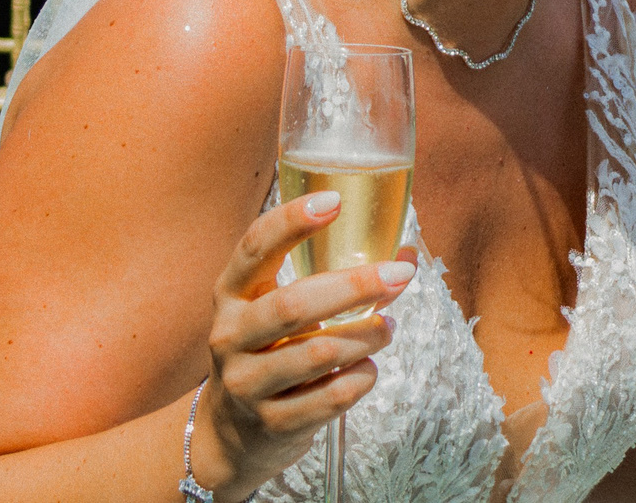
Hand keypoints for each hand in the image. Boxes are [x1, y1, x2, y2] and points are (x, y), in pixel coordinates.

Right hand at [198, 190, 416, 495]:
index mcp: (230, 295)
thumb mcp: (279, 313)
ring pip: (319, 353)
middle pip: (294, 305)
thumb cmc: (269, 352)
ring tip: (386, 327)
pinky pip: (332, 396)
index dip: (291, 221)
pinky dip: (362, 377)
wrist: (232, 434)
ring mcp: (247, 384)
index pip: (254, 248)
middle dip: (355, 287)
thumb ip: (332, 282)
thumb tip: (405, 256)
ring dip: (367, 335)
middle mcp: (229, 337)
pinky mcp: (272, 424)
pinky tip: (366, 368)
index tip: (335, 201)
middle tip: (399, 276)